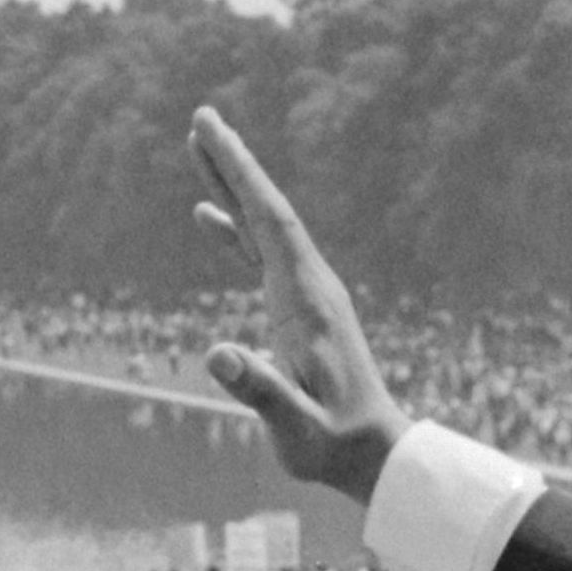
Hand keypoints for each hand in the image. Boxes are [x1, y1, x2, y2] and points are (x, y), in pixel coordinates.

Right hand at [191, 109, 408, 504]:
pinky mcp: (299, 310)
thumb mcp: (295, 426)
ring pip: (264, 226)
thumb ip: (261, 391)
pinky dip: (235, 230)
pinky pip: (262, 255)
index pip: (270, 221)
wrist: (373, 454)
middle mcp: (310, 286)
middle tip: (200, 116)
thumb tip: (217, 353)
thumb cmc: (333, 444)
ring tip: (198, 146)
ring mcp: (305, 295)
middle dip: (234, 162)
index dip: (241, 173)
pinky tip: (208, 216)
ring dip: (233, 185)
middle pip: (268, 210)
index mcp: (307, 300)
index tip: (212, 129)